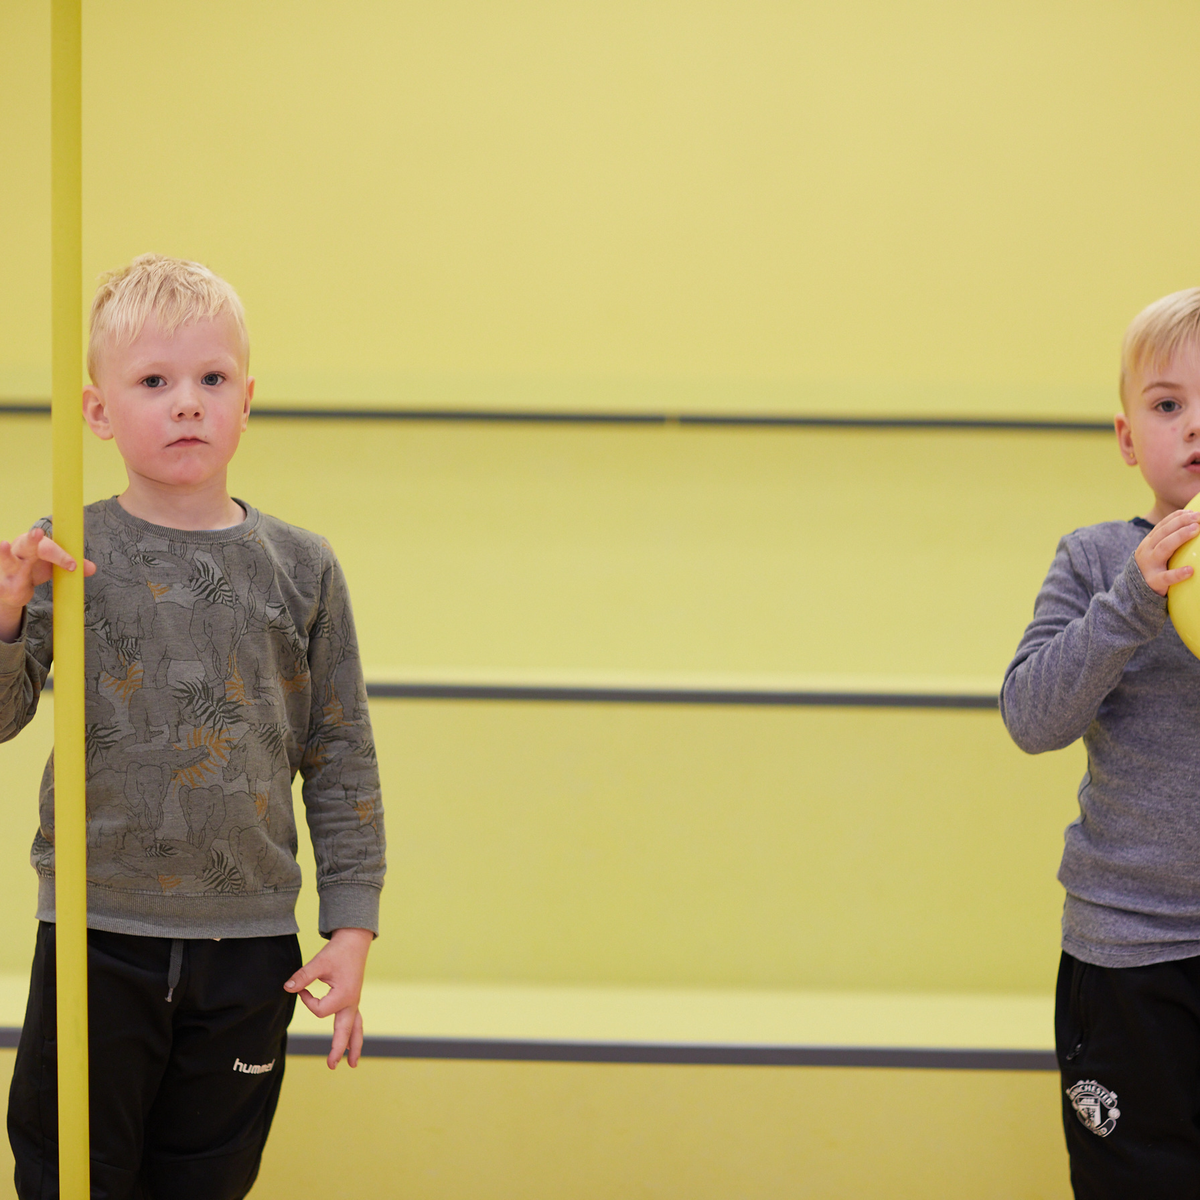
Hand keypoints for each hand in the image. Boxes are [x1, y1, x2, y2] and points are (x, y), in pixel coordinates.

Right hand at [0, 527, 96, 642]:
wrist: (13, 585)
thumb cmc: (34, 568)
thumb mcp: (53, 566)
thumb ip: (70, 565)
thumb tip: (92, 568)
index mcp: (35, 545)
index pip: (49, 547)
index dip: (60, 555)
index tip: (73, 565)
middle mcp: (20, 552)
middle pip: (27, 544)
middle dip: (32, 539)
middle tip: (38, 532)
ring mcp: (8, 567)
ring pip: (7, 560)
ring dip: (5, 553)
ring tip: (3, 544)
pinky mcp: (2, 585)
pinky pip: (0, 585)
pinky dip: (0, 584)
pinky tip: (0, 585)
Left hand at [284, 927, 372, 1068]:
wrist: (355, 940)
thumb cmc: (338, 952)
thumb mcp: (319, 962)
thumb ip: (303, 976)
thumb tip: (287, 988)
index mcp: (344, 996)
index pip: (319, 1010)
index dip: (307, 1001)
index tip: (302, 988)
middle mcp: (351, 1002)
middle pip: (346, 1031)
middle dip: (339, 1049)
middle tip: (331, 1066)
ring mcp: (354, 1001)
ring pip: (356, 1028)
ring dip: (353, 1045)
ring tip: (352, 1063)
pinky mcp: (353, 998)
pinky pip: (356, 1020)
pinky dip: (354, 1032)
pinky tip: (353, 1041)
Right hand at [1135, 508, 1199, 595]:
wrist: (1133, 592)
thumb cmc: (1154, 568)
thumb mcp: (1157, 551)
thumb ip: (1169, 540)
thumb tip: (1193, 526)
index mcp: (1149, 542)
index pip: (1162, 525)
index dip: (1178, 517)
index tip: (1193, 512)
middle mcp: (1147, 550)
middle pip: (1163, 533)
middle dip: (1181, 522)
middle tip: (1198, 518)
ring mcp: (1149, 565)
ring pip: (1163, 548)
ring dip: (1180, 537)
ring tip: (1196, 530)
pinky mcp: (1153, 581)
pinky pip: (1166, 577)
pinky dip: (1178, 573)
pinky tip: (1190, 570)